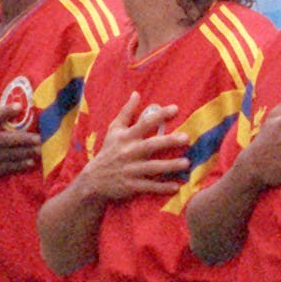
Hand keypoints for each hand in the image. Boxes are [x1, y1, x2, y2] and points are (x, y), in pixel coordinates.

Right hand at [74, 93, 190, 201]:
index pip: (144, 123)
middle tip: (187, 138)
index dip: (159, 115)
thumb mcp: (114, 130)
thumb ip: (126, 112)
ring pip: (153, 167)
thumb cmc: (108, 151)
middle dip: (169, 141)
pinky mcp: (131, 186)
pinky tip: (176, 187)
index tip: (175, 109)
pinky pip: (149, 187)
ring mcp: (131, 170)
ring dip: (170, 166)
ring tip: (187, 163)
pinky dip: (162, 188)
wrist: (93, 180)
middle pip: (151, 145)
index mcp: (126, 137)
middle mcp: (129, 152)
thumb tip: (136, 93)